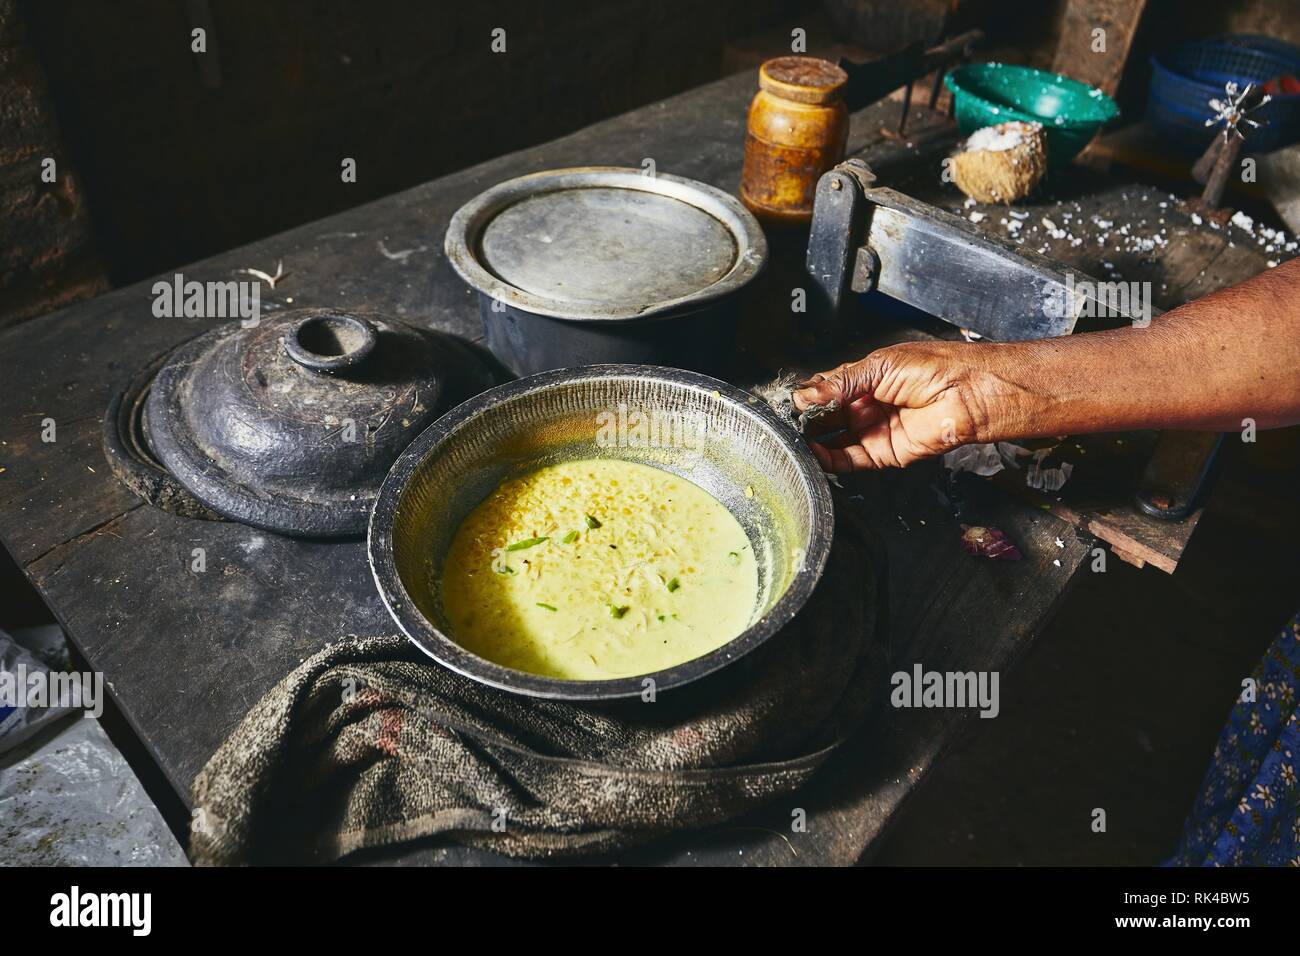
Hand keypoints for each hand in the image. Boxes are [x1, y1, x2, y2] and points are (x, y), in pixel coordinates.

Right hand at [792, 342, 994, 472]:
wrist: (967, 394)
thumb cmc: (935, 369)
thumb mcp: (879, 366)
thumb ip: (840, 384)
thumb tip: (807, 396)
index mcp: (865, 379)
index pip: (826, 389)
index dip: (808, 395)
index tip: (791, 401)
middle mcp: (866, 406)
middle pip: (826, 417)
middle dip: (806, 419)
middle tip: (789, 422)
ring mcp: (873, 430)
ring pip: (833, 440)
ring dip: (813, 441)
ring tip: (794, 440)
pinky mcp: (882, 453)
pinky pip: (849, 460)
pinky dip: (829, 460)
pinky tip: (813, 453)